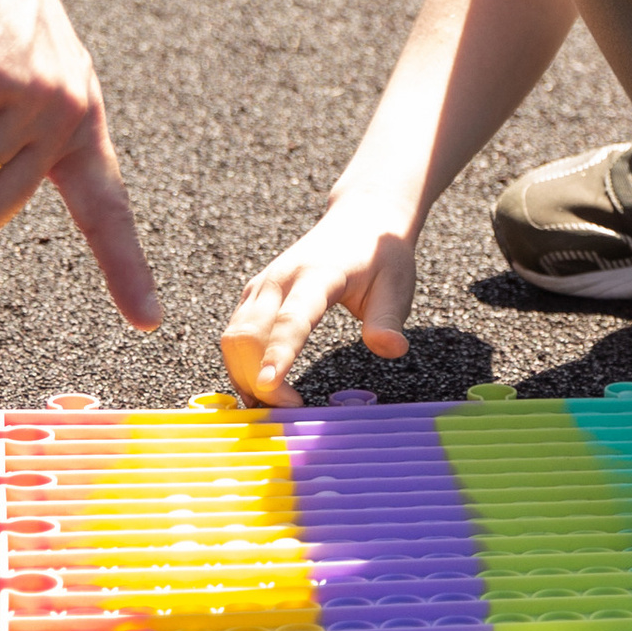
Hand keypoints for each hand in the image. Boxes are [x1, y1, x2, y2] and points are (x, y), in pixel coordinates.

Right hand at [220, 199, 417, 406]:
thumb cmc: (381, 256)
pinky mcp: (254, 294)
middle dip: (258, 378)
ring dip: (243, 375)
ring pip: (234, 336)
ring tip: (271, 407)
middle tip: (288, 411)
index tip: (269, 386)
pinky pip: (235, 334)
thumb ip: (388, 319)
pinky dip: (239, 364)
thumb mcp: (396, 285)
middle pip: (249, 334)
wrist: (362, 218)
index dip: (279, 353)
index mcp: (318, 274)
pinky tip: (258, 389)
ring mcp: (262, 285)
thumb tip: (392, 349)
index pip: (292, 317)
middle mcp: (280, 277)